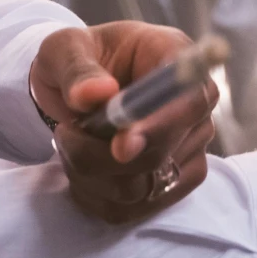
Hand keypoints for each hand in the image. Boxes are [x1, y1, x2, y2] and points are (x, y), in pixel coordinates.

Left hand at [30, 23, 219, 223]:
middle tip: (67, 133)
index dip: (158, 128)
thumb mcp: (63, 48)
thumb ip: (76, 69)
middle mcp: (193, 106)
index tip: (120, 146)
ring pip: (145, 188)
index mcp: (175, 57)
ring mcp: (189, 148)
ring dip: (93, 175)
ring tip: (71, 144)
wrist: (77, 87)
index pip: (189, 99)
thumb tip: (95, 94)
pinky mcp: (172, 183)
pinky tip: (81, 169)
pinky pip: (133, 209)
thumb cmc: (76, 58)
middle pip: (164, 153)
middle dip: (103, 154)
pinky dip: (95, 195)